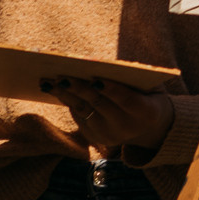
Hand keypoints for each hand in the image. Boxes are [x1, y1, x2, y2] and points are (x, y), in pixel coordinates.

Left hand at [44, 76, 177, 157]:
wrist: (149, 126)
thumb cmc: (148, 94)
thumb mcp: (150, 84)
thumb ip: (133, 75)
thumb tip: (98, 62)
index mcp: (146, 112)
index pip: (127, 100)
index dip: (112, 90)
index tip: (95, 78)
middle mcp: (127, 127)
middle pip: (100, 105)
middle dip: (80, 90)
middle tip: (62, 76)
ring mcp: (109, 135)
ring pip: (84, 111)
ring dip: (64, 95)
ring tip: (47, 82)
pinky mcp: (95, 137)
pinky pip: (79, 116)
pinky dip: (66, 100)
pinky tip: (53, 88)